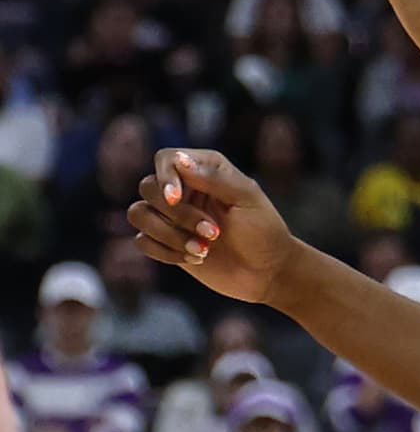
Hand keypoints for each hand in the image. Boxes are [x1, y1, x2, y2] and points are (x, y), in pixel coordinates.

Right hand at [129, 148, 305, 305]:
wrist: (268, 272)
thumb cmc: (264, 231)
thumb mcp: (247, 199)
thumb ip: (214, 178)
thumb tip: (178, 160)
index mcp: (204, 170)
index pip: (166, 159)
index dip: (165, 177)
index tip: (175, 199)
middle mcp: (183, 189)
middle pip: (148, 188)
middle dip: (178, 214)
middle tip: (214, 233)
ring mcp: (171, 216)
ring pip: (138, 214)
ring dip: (169, 235)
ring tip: (204, 250)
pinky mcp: (165, 241)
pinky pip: (142, 241)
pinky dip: (165, 252)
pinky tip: (196, 259)